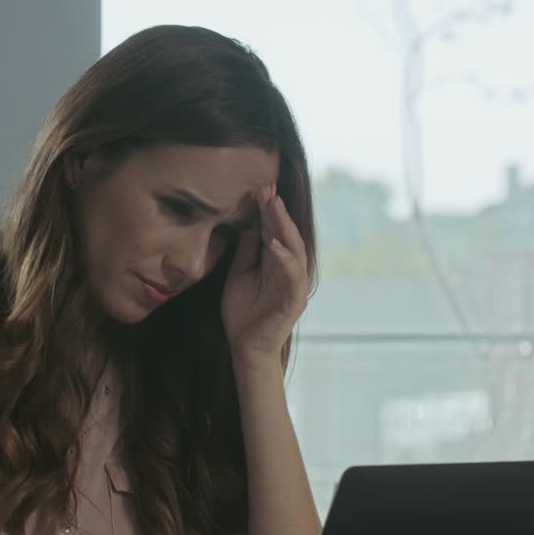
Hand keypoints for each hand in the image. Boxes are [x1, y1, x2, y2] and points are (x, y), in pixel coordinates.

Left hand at [222, 184, 308, 365]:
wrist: (245, 348)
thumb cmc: (243, 312)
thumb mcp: (239, 274)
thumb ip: (246, 251)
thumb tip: (248, 224)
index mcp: (276, 263)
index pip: (274, 231)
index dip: (268, 210)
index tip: (259, 187)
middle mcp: (289, 270)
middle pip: (286, 234)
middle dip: (276, 210)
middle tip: (267, 187)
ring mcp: (294, 284)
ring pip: (294, 249)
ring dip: (283, 227)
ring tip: (272, 206)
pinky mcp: (294, 300)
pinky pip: (292, 275)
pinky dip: (284, 257)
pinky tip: (273, 242)